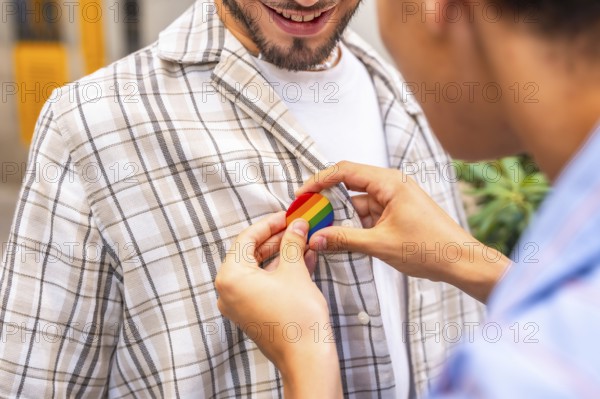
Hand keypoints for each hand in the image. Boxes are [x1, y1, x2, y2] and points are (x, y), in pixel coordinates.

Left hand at [216, 212, 342, 397]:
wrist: (306, 357)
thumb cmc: (297, 317)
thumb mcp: (295, 271)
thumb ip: (292, 243)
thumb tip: (296, 226)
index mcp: (230, 276)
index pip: (246, 238)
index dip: (269, 224)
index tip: (287, 215)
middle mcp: (228, 290)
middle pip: (251, 253)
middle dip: (276, 239)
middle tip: (297, 227)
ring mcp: (238, 304)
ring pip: (259, 269)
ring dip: (281, 254)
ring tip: (303, 241)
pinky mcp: (252, 313)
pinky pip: (263, 284)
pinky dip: (280, 272)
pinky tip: (303, 260)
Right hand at [298, 161, 510, 302]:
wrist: (461, 262)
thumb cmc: (429, 249)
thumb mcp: (380, 245)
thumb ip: (344, 239)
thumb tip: (316, 238)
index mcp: (389, 183)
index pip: (344, 171)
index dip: (319, 180)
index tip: (301, 194)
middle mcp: (392, 185)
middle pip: (350, 186)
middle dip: (327, 201)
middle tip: (307, 214)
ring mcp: (395, 198)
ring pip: (358, 203)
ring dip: (342, 217)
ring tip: (321, 232)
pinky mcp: (398, 212)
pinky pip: (369, 213)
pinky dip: (356, 224)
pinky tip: (343, 238)